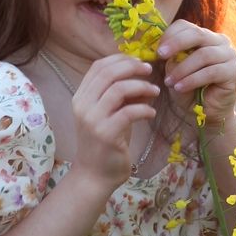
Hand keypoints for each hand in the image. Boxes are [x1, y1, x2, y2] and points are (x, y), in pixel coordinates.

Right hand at [69, 55, 158, 186]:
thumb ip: (120, 96)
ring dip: (141, 87)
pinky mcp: (106, 134)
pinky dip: (144, 109)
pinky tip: (151, 113)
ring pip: (118, 89)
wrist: (94, 176)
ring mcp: (93, 120)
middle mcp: (83, 105)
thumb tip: (142, 77)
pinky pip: (129, 112)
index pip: (98, 66)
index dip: (120, 59)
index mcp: (81, 97)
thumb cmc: (104, 144)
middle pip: (108, 73)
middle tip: (150, 71)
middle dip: (132, 67)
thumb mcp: (110, 114)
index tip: (139, 62)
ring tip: (155, 92)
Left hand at [157, 20, 235, 126]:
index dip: (170, 35)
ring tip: (169, 82)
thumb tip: (164, 51)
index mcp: (205, 37)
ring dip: (183, 68)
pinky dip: (192, 80)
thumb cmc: (191, 90)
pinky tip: (180, 88)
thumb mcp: (176, 72)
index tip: (157, 50)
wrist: (208, 113)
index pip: (186, 26)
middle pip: (197, 34)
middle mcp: (220, 42)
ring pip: (203, 55)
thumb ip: (172, 60)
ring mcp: (230, 55)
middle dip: (176, 44)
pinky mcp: (234, 72)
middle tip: (160, 55)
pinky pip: (211, 72)